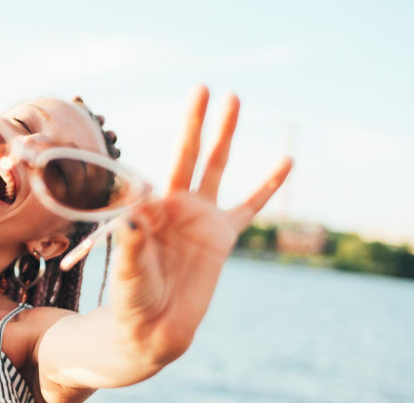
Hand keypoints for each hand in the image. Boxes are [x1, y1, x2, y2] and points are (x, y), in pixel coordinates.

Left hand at [112, 85, 291, 362]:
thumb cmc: (132, 296)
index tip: (157, 158)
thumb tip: (129, 218)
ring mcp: (201, 216)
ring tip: (233, 99)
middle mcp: (174, 203)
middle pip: (187, 152)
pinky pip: (251, 206)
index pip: (153, 169)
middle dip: (195, 121)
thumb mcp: (127, 271)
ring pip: (216, 167)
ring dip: (224, 134)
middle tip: (202, 87)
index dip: (149, 169)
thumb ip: (129, 245)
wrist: (155, 326)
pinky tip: (286, 162)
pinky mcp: (223, 235)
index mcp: (147, 207)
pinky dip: (268, 185)